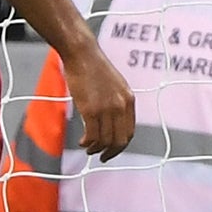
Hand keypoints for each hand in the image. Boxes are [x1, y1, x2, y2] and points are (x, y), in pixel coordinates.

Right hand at [63, 41, 135, 160]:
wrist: (83, 55)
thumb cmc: (94, 68)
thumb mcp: (115, 86)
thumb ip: (116, 103)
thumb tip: (111, 121)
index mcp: (129, 100)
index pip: (130, 132)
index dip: (121, 145)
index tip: (112, 150)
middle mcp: (121, 106)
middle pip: (120, 140)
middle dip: (111, 152)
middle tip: (101, 156)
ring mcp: (106, 109)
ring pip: (105, 140)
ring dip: (96, 148)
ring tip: (88, 148)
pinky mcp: (91, 110)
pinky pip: (92, 135)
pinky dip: (87, 143)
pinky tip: (82, 142)